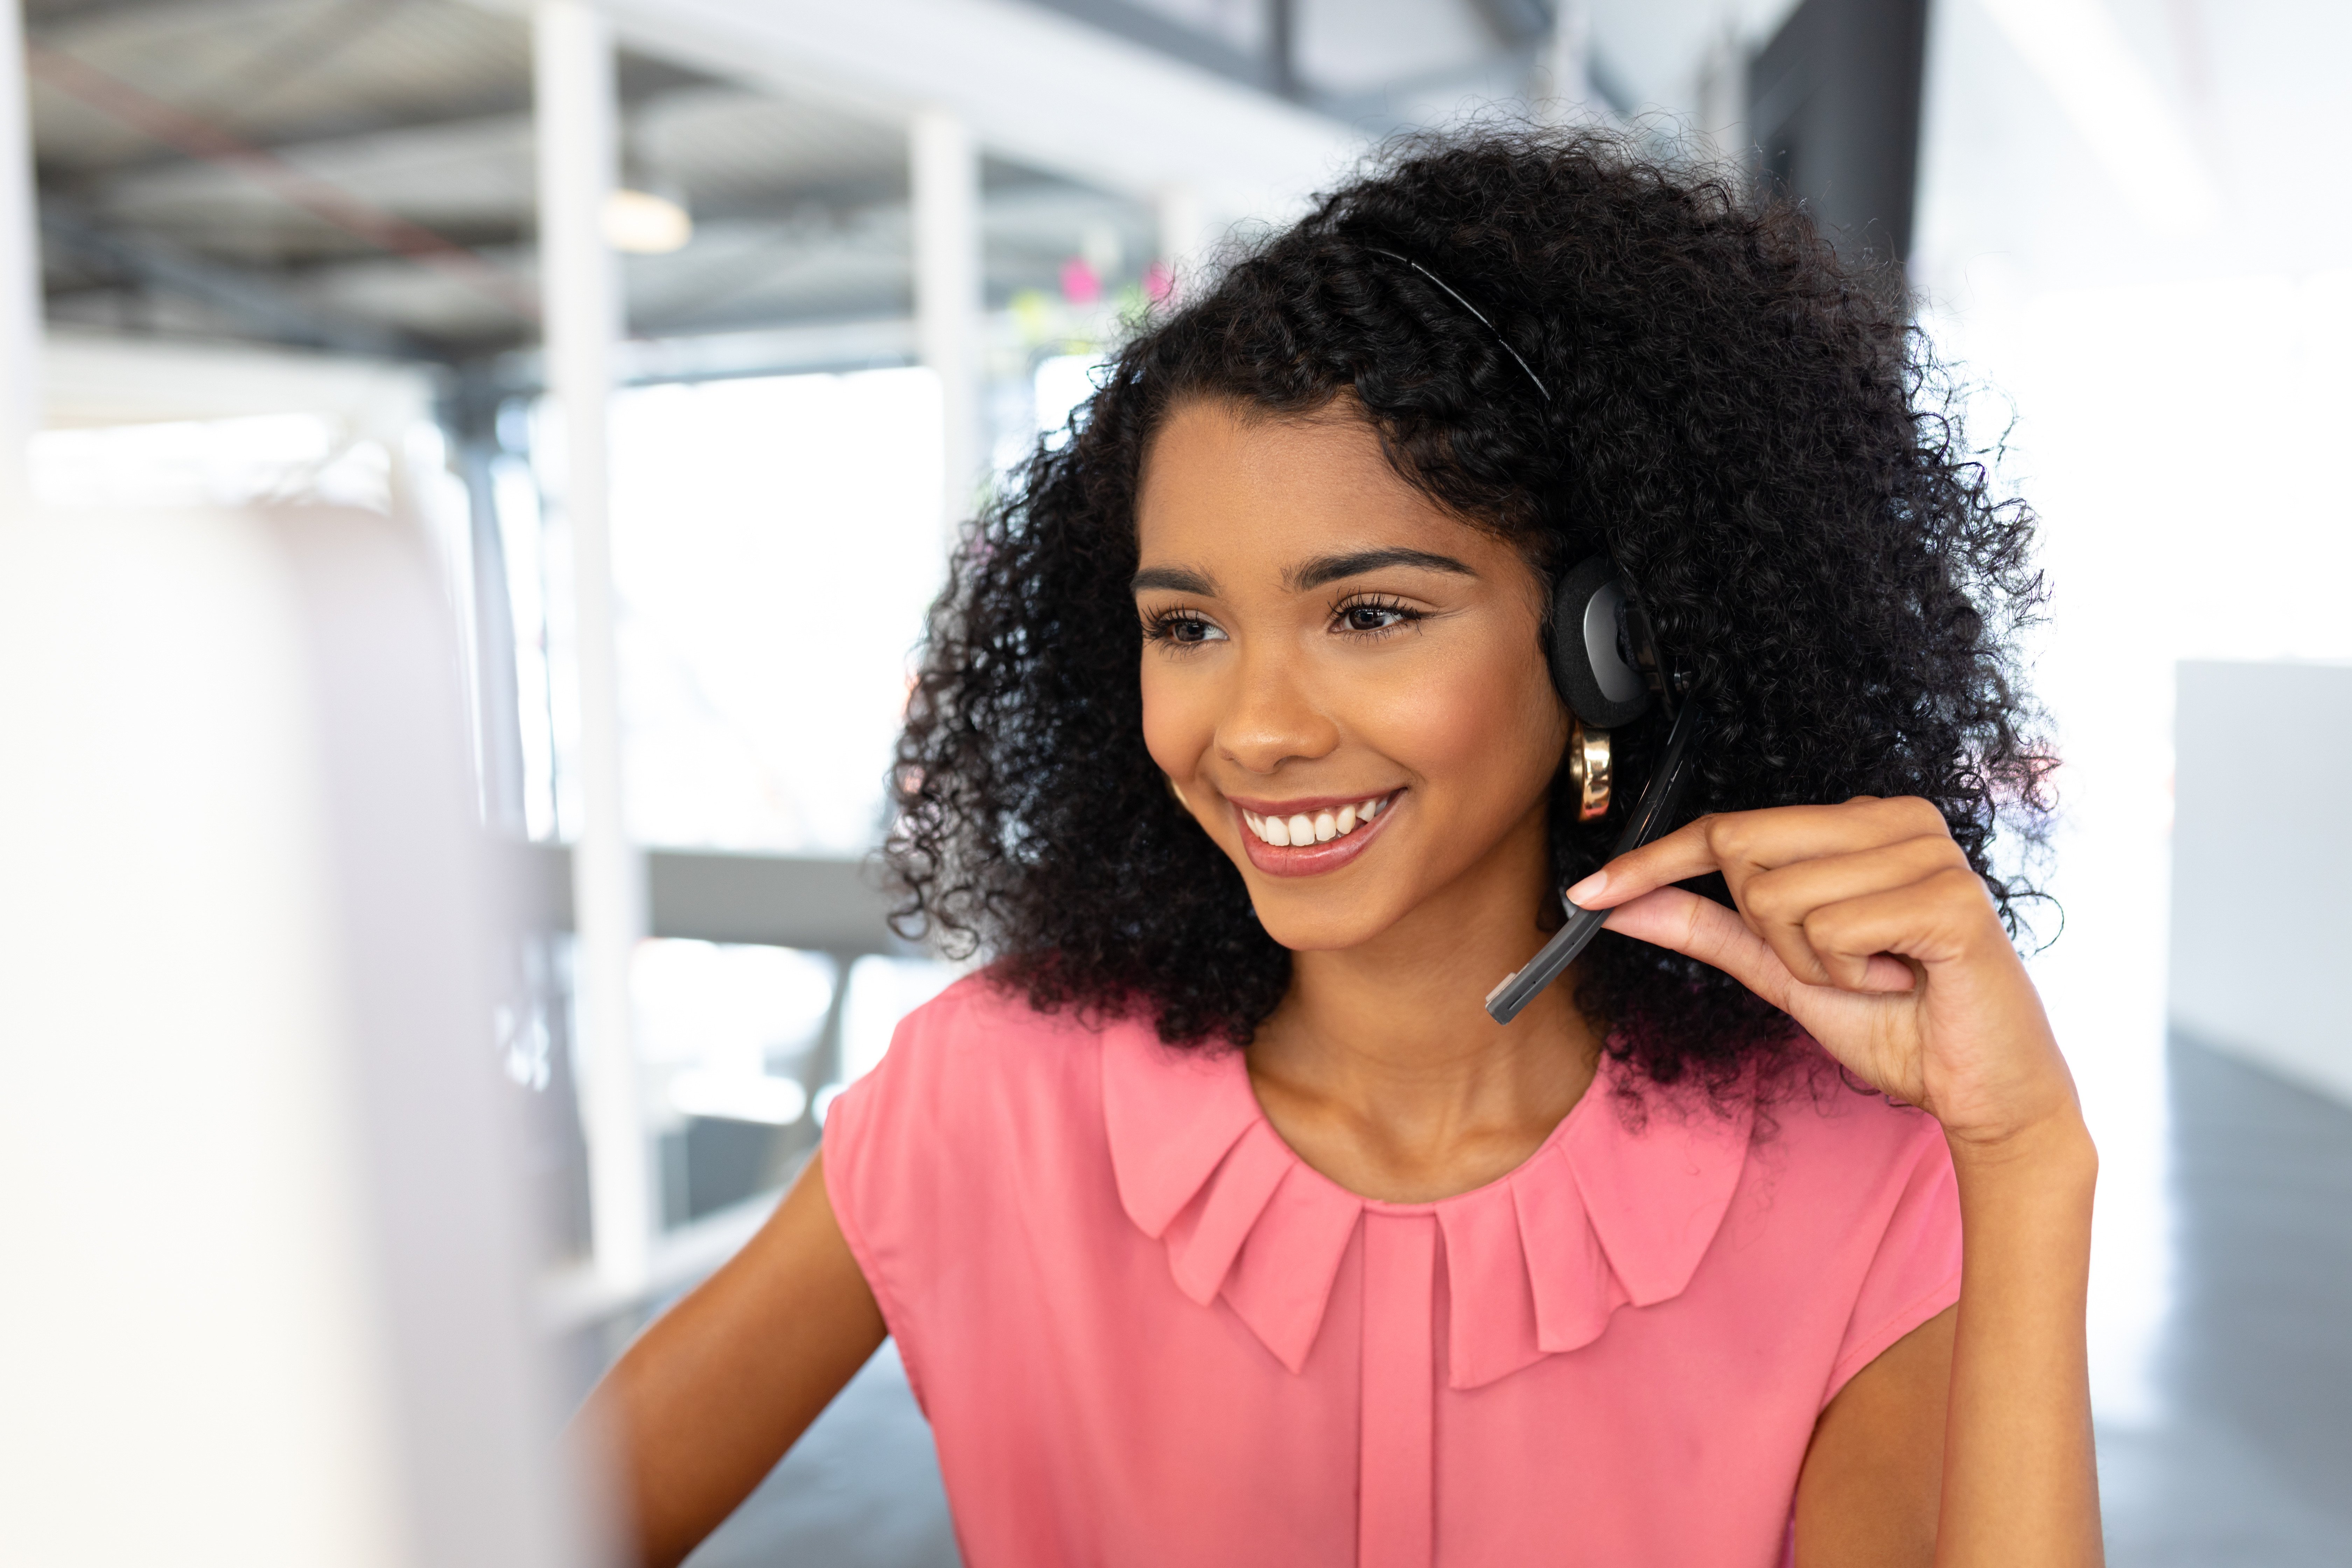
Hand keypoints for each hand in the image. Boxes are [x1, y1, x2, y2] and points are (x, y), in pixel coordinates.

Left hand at [1568, 796, 2077, 1151]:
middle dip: (1770, 933)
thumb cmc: (1895, 1021)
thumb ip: (1708, 928)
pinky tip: (1905, 980)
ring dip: (1815, 961)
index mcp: (1859, 823)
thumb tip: (1620, 901)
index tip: (1587, 893)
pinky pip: (1833, 930)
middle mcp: (1896, 818)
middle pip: (1745, 852)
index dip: (1652, 861)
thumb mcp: (1782, 970)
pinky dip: (1852, 973)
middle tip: (1839, 965)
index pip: (1729, 826)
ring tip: (1879, 973)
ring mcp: (1928, 850)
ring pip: (1782, 896)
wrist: (1981, 1088)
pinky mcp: (1950, 897)